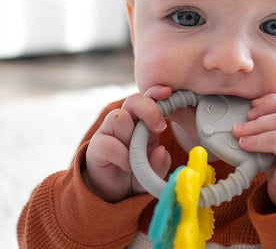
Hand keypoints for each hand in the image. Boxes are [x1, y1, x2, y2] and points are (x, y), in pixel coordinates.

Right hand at [84, 85, 172, 202]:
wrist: (112, 194)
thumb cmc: (137, 174)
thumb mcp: (154, 171)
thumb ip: (160, 164)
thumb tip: (160, 151)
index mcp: (144, 121)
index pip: (148, 98)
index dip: (156, 93)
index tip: (167, 93)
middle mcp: (127, 122)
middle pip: (133, 101)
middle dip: (149, 109)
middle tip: (160, 128)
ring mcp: (109, 132)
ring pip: (119, 117)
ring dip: (132, 137)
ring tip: (138, 157)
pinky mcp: (96, 147)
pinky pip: (108, 143)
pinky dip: (122, 157)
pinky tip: (128, 167)